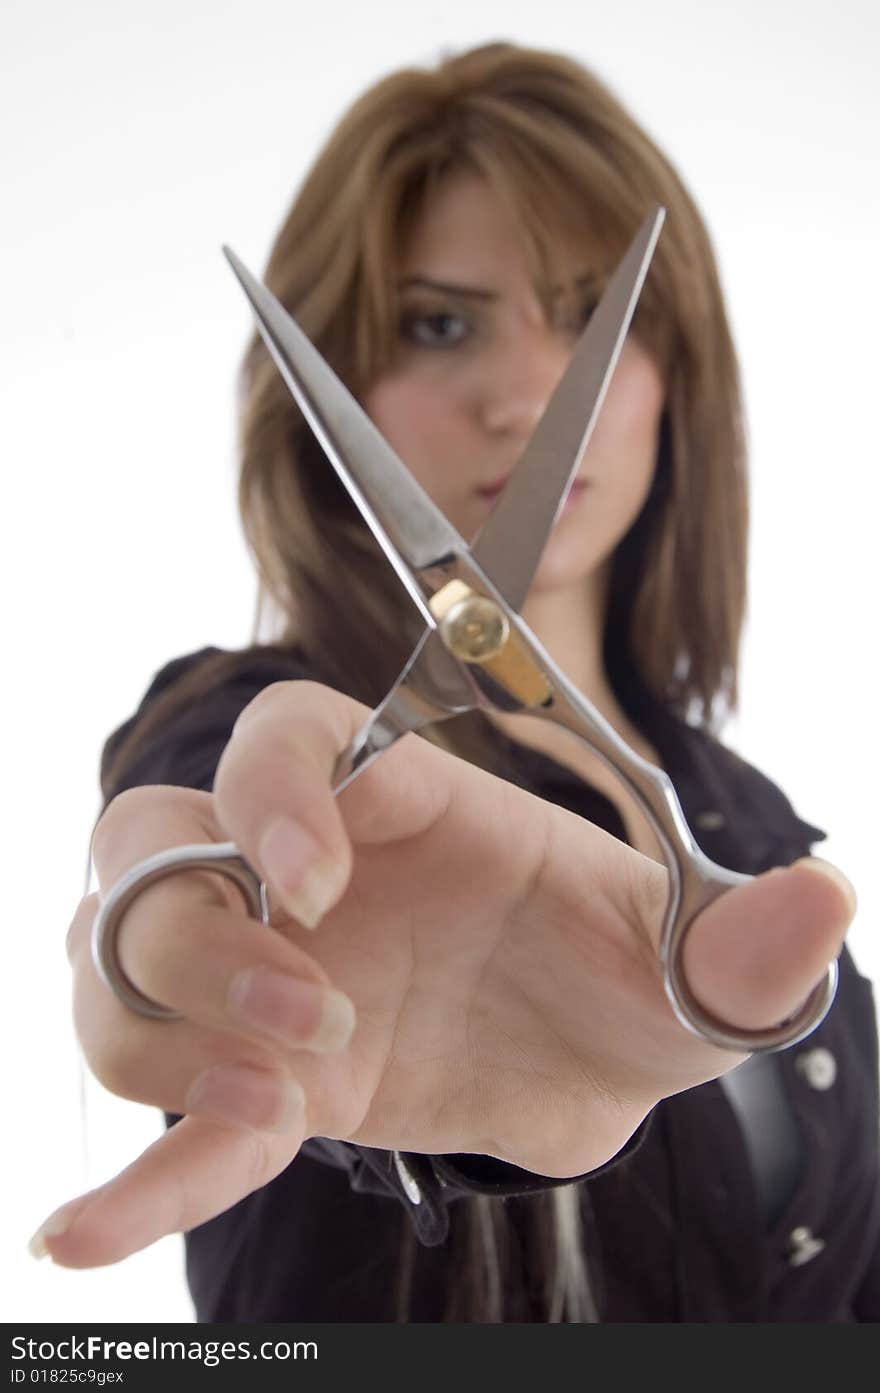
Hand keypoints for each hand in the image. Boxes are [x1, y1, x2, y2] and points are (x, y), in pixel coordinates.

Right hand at [37, 681, 854, 1266]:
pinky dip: (127, 1171)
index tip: (311, 877)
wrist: (575, 1054)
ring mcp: (263, 977)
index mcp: (399, 802)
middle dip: (203, 934)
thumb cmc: (614, 976)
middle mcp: (303, 874)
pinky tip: (83, 1232)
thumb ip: (739, 939)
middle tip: (313, 1016)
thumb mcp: (683, 961)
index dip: (271, 790)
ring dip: (167, 1039)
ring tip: (266, 1110)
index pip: (284, 740)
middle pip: (158, 848)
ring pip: (127, 970)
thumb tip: (823, 902)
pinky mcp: (257, 1085)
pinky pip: (162, 1117)